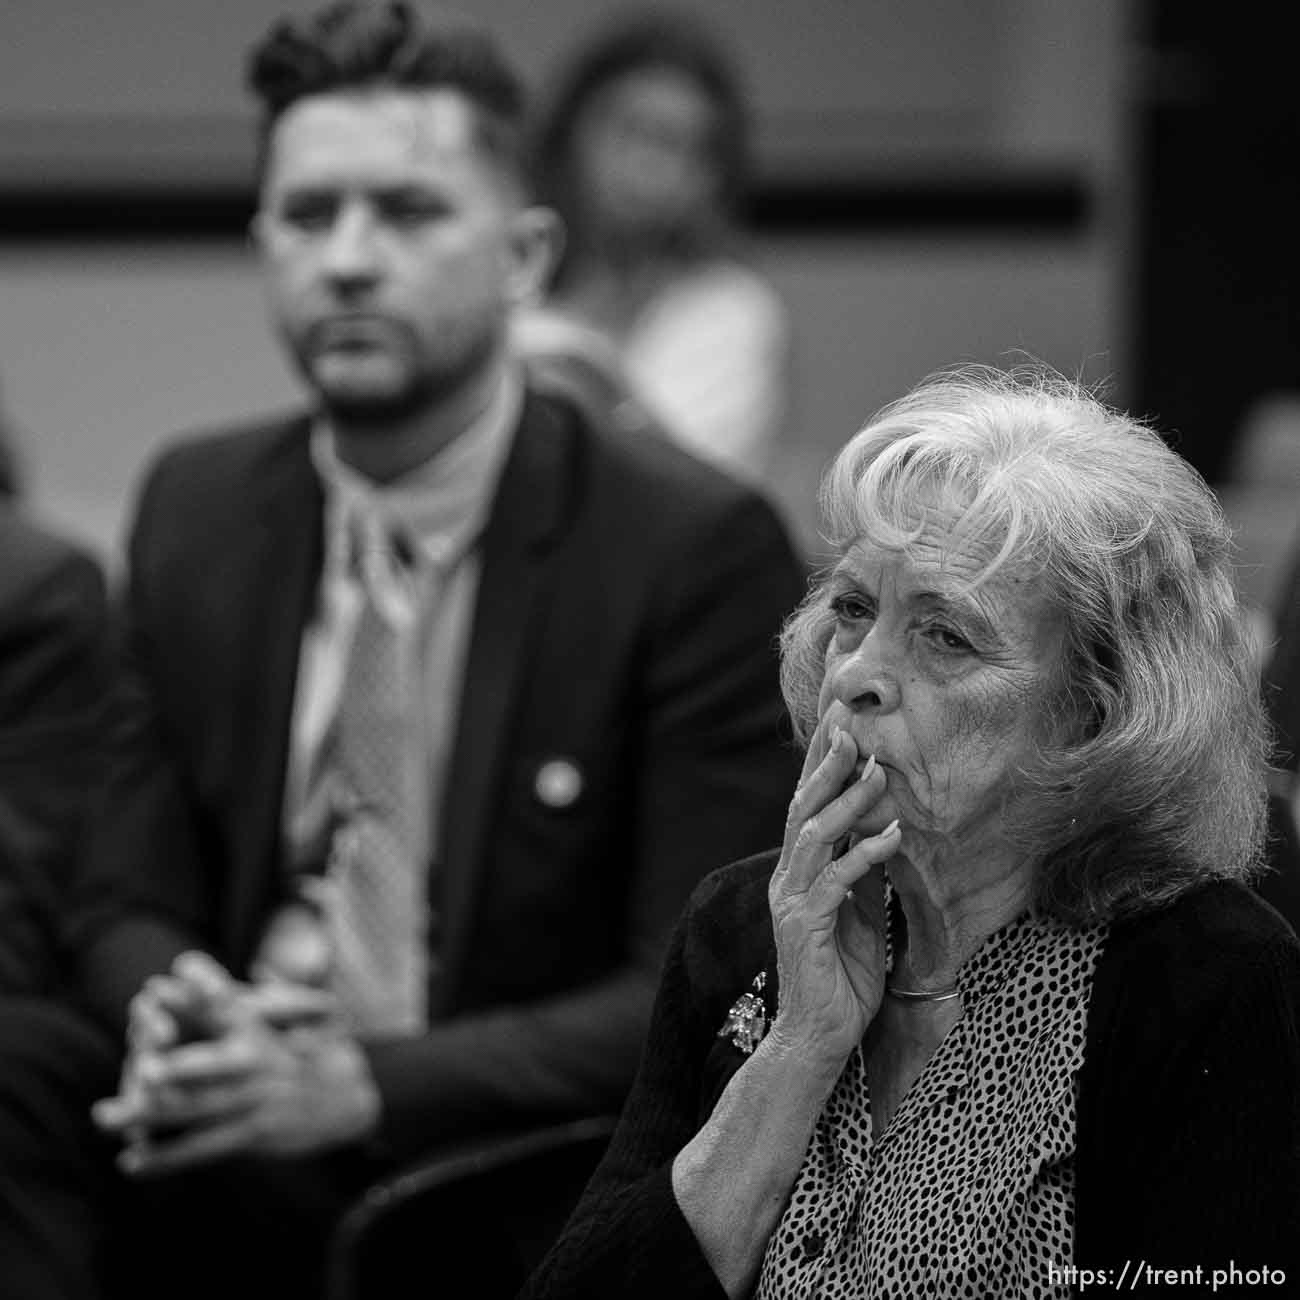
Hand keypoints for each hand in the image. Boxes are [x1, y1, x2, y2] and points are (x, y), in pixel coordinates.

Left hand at [94, 953, 376, 1174]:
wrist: (356, 1096)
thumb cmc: (323, 1046)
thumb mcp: (310, 1010)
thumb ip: (278, 989)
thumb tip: (261, 963)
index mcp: (263, 1028)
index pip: (226, 1006)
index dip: (193, 996)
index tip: (155, 987)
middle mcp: (259, 1063)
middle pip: (209, 1067)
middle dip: (175, 1070)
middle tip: (140, 1070)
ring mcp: (256, 1101)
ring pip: (196, 1111)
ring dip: (149, 1116)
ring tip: (107, 1117)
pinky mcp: (255, 1134)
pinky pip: (203, 1148)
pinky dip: (166, 1158)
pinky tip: (132, 1162)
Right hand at [767, 714, 900, 1065]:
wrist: (818, 1039)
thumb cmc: (840, 981)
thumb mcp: (859, 917)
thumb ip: (861, 878)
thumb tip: (880, 834)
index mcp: (796, 875)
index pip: (805, 809)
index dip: (820, 768)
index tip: (841, 730)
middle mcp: (786, 880)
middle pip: (801, 809)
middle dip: (825, 767)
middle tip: (850, 729)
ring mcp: (791, 902)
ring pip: (814, 836)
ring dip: (847, 801)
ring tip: (878, 773)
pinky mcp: (805, 927)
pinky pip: (837, 881)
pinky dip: (865, 854)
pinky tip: (892, 835)